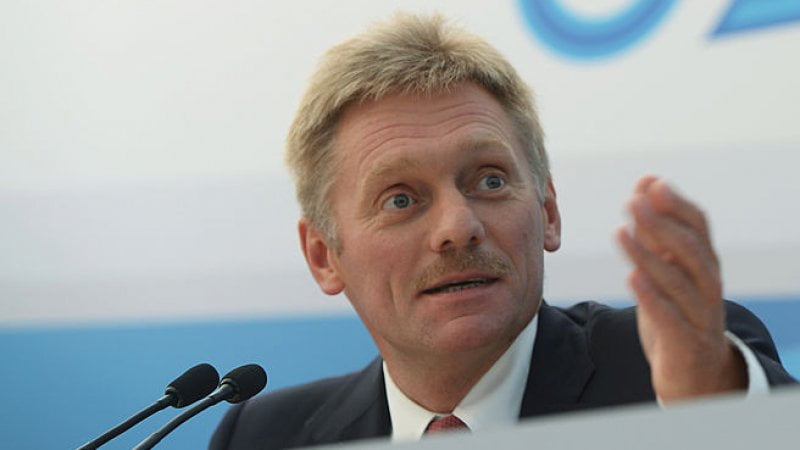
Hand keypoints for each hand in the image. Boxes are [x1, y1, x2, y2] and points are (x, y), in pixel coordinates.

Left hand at [616, 175, 745, 402]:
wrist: (696, 373)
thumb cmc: (678, 310)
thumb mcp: (666, 266)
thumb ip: (655, 229)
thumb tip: (645, 182)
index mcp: (704, 261)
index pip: (698, 225)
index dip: (675, 204)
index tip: (651, 184)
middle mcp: (708, 283)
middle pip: (690, 248)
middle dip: (661, 223)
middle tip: (631, 202)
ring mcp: (701, 314)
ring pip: (679, 280)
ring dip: (647, 254)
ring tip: (620, 232)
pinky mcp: (687, 342)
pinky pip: (671, 317)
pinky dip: (652, 297)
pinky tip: (631, 278)